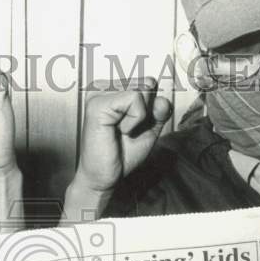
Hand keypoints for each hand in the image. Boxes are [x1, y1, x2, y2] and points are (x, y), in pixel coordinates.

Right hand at [75, 79, 171, 193]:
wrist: (103, 177)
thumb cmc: (120, 155)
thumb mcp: (148, 130)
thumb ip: (159, 112)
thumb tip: (161, 100)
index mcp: (114, 91)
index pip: (149, 83)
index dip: (151, 108)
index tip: (134, 126)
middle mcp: (105, 88)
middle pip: (148, 83)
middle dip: (147, 111)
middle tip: (127, 130)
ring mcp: (99, 93)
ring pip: (143, 88)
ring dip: (140, 116)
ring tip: (121, 130)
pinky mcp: (98, 103)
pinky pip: (134, 98)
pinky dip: (135, 119)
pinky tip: (118, 130)